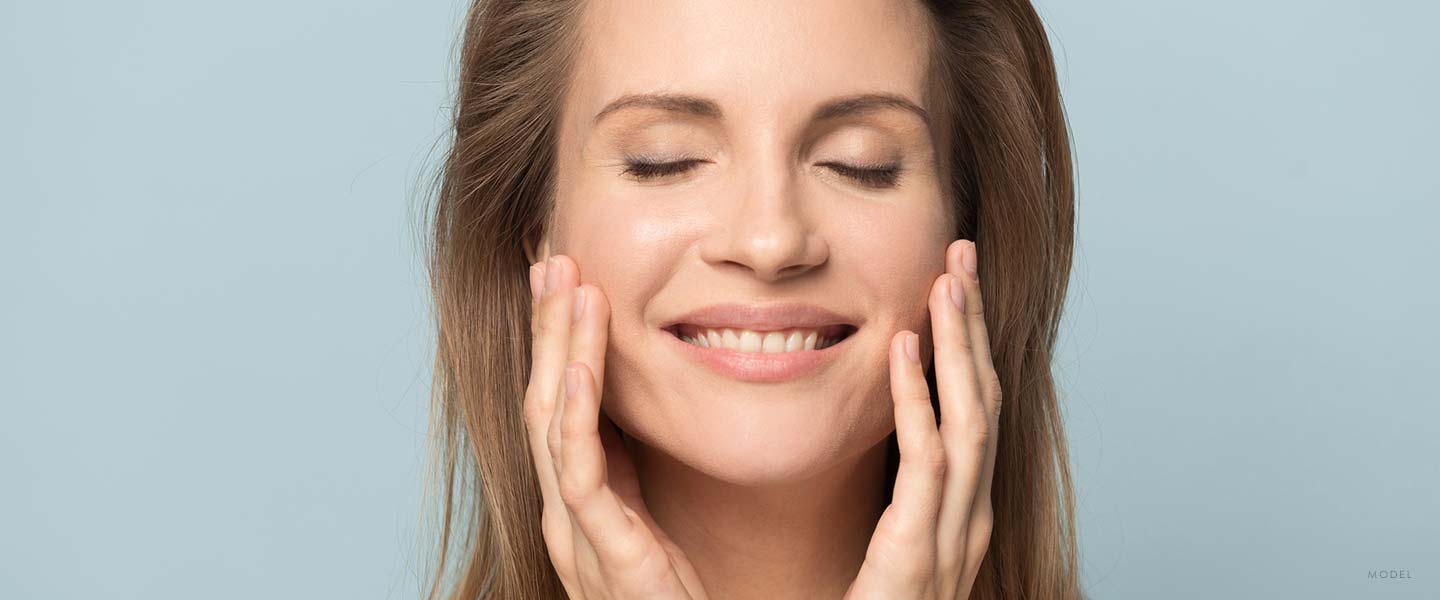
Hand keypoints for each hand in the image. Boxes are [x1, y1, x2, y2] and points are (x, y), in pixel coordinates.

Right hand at [524, 255, 708, 599]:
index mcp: (585, 499)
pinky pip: (579, 472)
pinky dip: (576, 414)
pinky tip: (584, 364)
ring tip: (568, 284)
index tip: (569, 275)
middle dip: (548, 326)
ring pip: (553, 421)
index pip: (562, 401)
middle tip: (554, 256)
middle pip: (546, 398)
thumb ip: (642, 471)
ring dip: (560, 348)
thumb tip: (646, 412)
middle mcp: (568, 511)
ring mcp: (577, 533)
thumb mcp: (656, 520)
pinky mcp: (602, 553)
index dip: (562, 337)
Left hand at [843, 239, 1000, 599]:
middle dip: (972, 326)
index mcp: (955, 513)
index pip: (968, 412)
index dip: (964, 346)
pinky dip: (920, 400)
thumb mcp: (890, 550)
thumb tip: (884, 442)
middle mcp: (965, 518)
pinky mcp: (921, 553)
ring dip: (958, 345)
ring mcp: (953, 536)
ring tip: (947, 278)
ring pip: (968, 419)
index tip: (948, 284)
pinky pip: (928, 464)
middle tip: (960, 253)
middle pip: (980, 400)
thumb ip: (892, 500)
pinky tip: (904, 349)